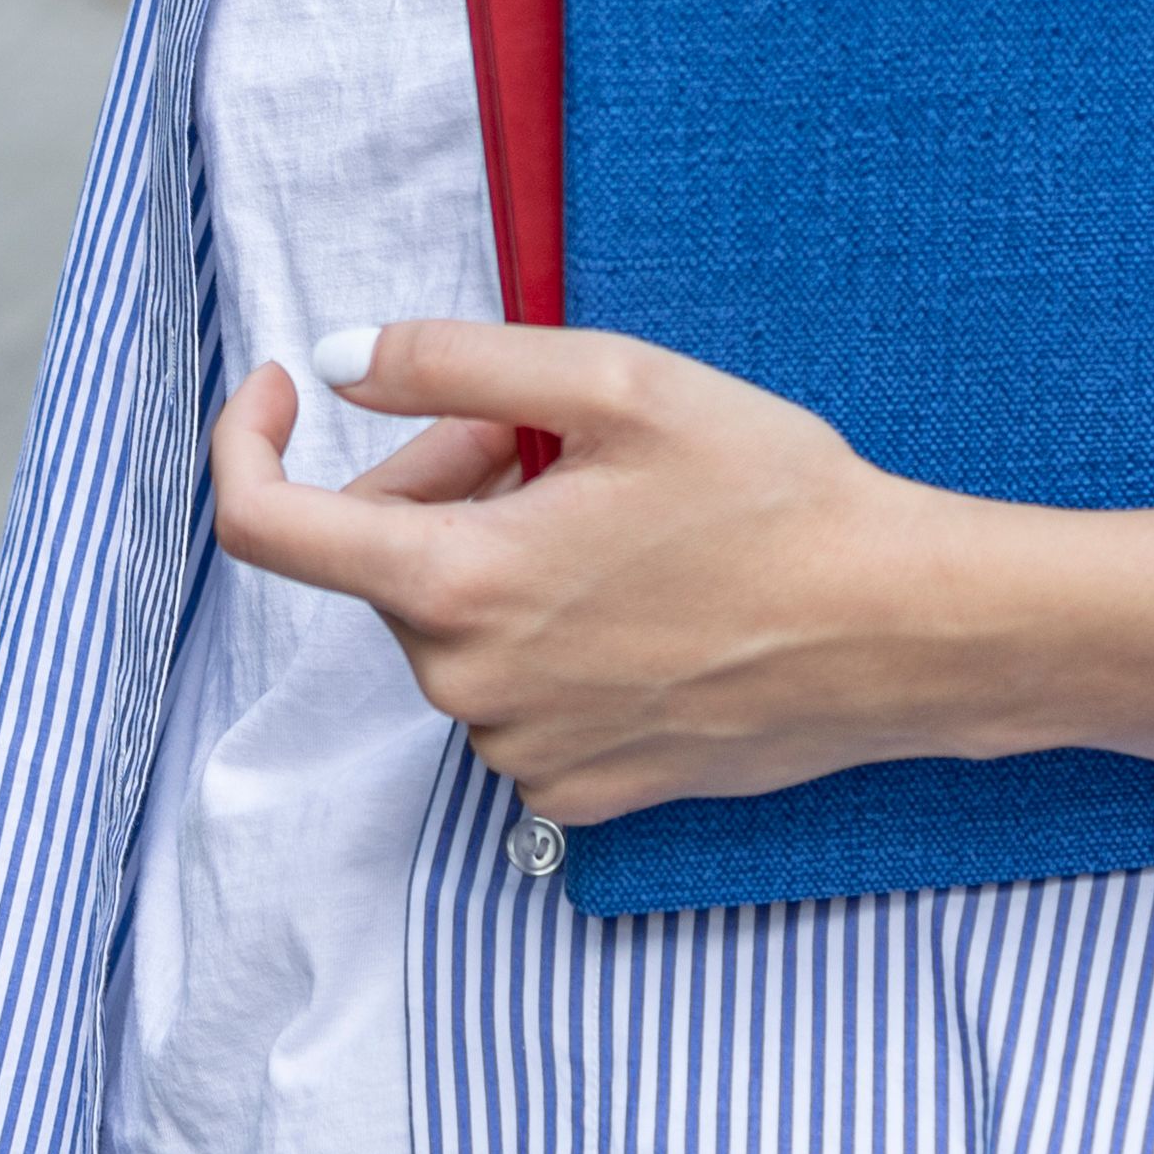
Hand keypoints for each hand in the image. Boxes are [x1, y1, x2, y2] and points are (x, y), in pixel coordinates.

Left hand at [208, 323, 1153, 825]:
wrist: (907, 629)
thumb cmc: (775, 496)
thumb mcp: (617, 384)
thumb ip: (451, 363)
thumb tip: (337, 359)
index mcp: (457, 583)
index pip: (265, 526)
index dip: (246, 440)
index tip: (282, 386)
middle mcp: (468, 687)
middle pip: (383, 558)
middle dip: (439, 478)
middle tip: (547, 438)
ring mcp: (520, 754)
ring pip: (450, 623)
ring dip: (496, 555)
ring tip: (618, 517)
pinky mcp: (574, 794)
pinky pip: (508, 694)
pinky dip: (542, 633)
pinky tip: (641, 599)